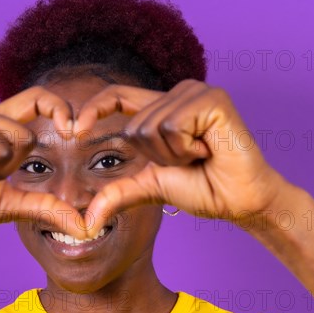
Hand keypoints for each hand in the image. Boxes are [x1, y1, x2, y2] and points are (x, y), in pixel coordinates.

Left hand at [74, 79, 288, 236]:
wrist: (239, 201)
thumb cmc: (203, 188)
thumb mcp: (151, 186)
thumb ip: (118, 193)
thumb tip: (86, 220)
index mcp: (163, 109)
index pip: (118, 96)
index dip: (93, 108)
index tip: (73, 130)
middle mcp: (178, 93)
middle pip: (135, 125)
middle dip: (156, 157)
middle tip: (189, 161)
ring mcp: (196, 92)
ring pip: (152, 126)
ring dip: (173, 154)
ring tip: (201, 155)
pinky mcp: (212, 99)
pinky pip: (173, 126)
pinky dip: (186, 148)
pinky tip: (209, 149)